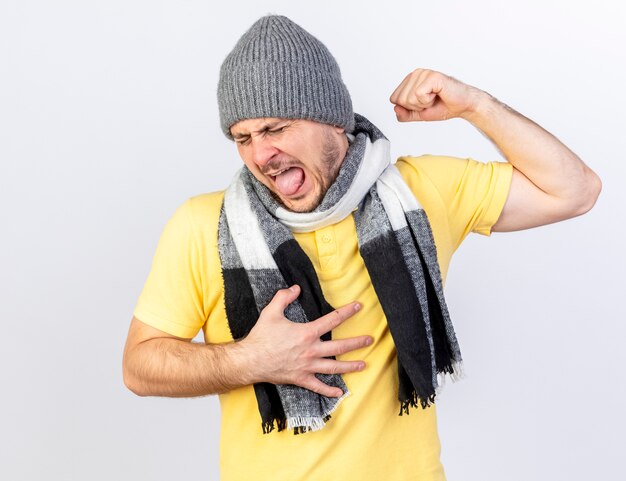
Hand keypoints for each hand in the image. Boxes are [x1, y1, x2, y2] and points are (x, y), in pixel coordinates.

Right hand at [239, 285, 371, 396]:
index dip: (347, 312)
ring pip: (334, 367)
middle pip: (339, 347)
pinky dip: (329, 390)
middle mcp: (311, 350)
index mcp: (307, 333)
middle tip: (370, 340)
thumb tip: (296, 288)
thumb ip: (284, 297)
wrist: (250, 360)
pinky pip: (318, 386)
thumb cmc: (261, 336)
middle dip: (356, 343)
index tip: (358, 307)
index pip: (332, 320)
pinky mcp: (301, 379)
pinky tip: (340, 391)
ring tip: (363, 365)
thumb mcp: (271, 312)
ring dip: (350, 366)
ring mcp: (307, 366)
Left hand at [389, 68, 483, 121]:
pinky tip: (437, 94)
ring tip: (434, 98)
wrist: (462, 106)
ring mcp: (423, 73)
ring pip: (409, 98)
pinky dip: (428, 101)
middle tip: (430, 102)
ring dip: (423, 104)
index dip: (408, 108)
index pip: (394, 99)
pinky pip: (419, 95)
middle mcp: (415, 74)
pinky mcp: (432, 76)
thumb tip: (395, 108)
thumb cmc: (443, 106)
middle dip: (415, 107)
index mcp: (410, 80)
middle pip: (400, 99)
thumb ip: (405, 114)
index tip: (422, 104)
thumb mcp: (419, 114)